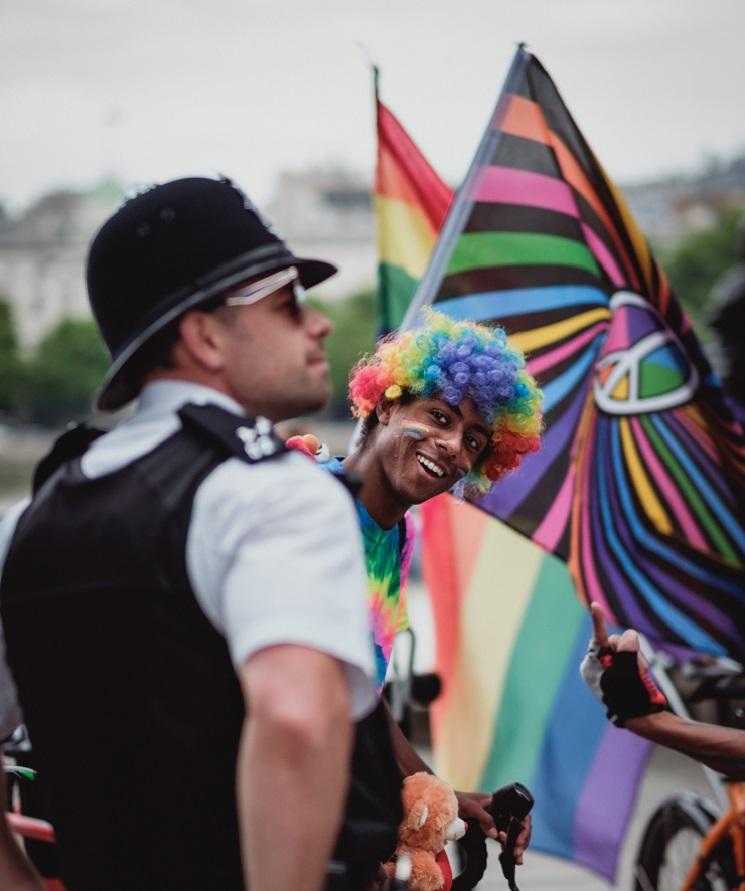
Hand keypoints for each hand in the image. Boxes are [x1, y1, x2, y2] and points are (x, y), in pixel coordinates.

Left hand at [456, 792, 530, 863]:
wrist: (447, 806)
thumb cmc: (458, 800)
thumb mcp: (471, 807)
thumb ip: (484, 818)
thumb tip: (496, 833)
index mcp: (499, 803)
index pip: (519, 813)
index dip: (523, 827)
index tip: (518, 840)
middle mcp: (500, 813)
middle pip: (519, 826)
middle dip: (521, 841)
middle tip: (517, 853)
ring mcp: (496, 822)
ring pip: (513, 835)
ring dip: (517, 847)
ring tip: (517, 858)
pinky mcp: (491, 831)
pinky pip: (504, 840)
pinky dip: (509, 849)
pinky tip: (510, 857)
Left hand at [580, 602, 665, 725]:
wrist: (642, 720)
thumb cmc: (631, 697)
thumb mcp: (628, 672)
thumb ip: (627, 650)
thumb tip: (630, 635)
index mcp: (590, 665)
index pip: (597, 639)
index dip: (598, 620)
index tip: (595, 604)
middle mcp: (597, 665)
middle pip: (615, 642)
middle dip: (629, 651)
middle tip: (637, 669)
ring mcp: (609, 669)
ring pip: (626, 648)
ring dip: (636, 659)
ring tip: (640, 676)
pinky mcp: (621, 671)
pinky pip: (632, 657)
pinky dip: (639, 664)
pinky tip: (641, 675)